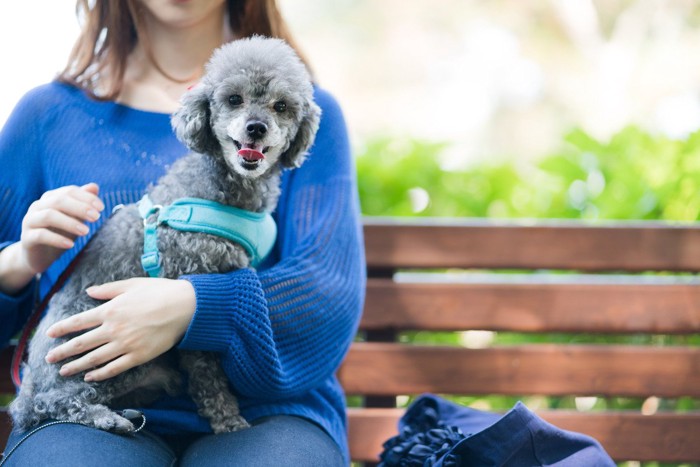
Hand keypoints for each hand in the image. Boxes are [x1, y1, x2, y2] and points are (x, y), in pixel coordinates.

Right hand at [21, 183, 103, 273]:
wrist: (40, 256)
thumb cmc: (60, 233)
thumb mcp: (74, 218)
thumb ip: (83, 203)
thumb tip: (94, 186)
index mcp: (50, 198)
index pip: (69, 191)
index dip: (86, 198)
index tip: (102, 208)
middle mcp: (38, 206)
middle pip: (58, 201)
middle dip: (80, 208)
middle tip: (96, 218)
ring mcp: (30, 221)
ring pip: (49, 216)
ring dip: (70, 223)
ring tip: (86, 232)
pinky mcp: (26, 238)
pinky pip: (40, 235)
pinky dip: (57, 239)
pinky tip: (70, 245)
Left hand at [44, 278, 195, 381]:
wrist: (185, 306)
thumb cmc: (160, 291)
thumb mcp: (132, 284)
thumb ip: (108, 290)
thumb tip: (89, 291)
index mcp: (110, 310)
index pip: (79, 321)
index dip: (62, 328)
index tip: (49, 334)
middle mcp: (114, 329)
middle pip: (81, 343)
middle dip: (62, 351)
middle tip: (49, 358)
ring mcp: (126, 344)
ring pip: (95, 358)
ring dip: (77, 366)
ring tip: (64, 371)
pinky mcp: (139, 355)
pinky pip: (115, 368)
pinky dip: (101, 374)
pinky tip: (90, 377)